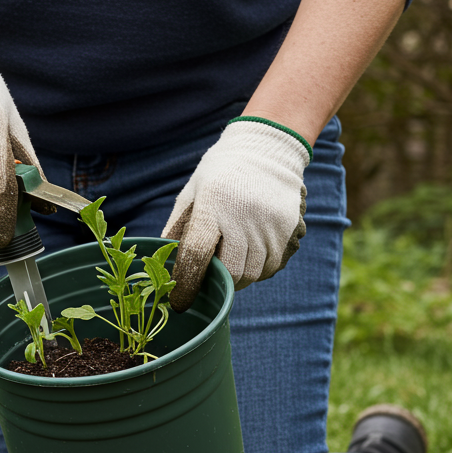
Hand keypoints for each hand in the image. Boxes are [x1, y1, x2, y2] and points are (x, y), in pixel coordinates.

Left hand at [162, 119, 309, 311]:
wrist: (266, 149)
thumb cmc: (219, 175)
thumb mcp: (192, 194)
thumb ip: (178, 229)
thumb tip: (163, 265)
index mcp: (211, 206)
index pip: (197, 253)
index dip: (187, 283)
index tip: (180, 303)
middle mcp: (242, 216)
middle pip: (230, 270)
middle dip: (218, 282)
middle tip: (211, 278)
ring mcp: (268, 223)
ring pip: (252, 273)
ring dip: (238, 278)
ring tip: (231, 265)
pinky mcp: (287, 227)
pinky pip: (271, 266)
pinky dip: (257, 270)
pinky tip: (249, 257)